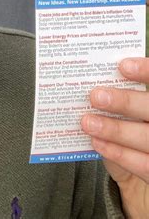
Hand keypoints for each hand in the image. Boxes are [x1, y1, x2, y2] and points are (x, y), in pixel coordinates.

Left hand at [81, 57, 147, 218]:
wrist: (147, 156)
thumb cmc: (138, 121)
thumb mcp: (136, 105)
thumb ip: (126, 91)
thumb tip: (93, 78)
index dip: (146, 71)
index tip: (123, 66)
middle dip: (125, 103)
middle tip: (96, 97)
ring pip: (146, 138)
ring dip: (114, 130)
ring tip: (88, 122)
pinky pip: (143, 164)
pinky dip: (118, 153)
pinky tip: (97, 142)